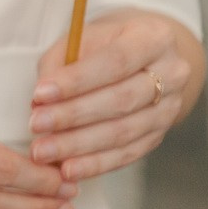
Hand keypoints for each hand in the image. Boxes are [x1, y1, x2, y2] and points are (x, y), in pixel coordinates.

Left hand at [30, 7, 204, 181]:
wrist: (142, 57)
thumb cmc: (103, 44)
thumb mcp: (81, 38)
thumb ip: (59, 64)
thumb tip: (39, 102)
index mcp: (152, 38)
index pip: (114, 62)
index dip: (76, 81)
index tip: (39, 94)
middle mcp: (171, 74)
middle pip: (120, 100)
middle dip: (73, 116)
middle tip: (36, 125)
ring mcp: (170, 108)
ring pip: (124, 132)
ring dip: (79, 146)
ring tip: (44, 152)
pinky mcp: (160, 134)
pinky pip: (128, 153)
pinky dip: (95, 163)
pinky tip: (68, 169)